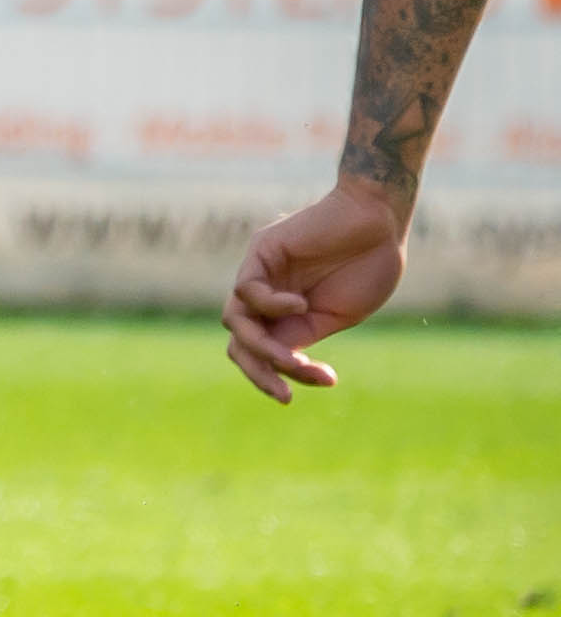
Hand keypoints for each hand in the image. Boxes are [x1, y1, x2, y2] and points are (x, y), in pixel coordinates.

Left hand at [221, 178, 408, 402]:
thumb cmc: (369, 265)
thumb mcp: (337, 314)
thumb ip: (305, 335)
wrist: (381, 221)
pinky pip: (246, 290)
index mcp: (286, 315)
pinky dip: (271, 305)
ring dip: (263, 350)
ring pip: (235, 322)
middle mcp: (265, 297)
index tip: (315, 387)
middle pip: (238, 343)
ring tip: (294, 360)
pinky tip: (302, 305)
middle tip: (285, 395)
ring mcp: (260, 274)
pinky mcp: (260, 253)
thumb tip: (280, 363)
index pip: (259, 352)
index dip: (274, 377)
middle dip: (258, 374)